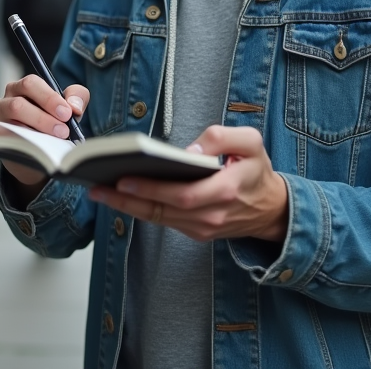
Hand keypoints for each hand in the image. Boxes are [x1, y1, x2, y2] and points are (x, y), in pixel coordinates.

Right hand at [0, 75, 88, 187]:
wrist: (40, 152)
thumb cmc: (53, 122)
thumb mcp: (69, 108)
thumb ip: (76, 98)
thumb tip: (74, 106)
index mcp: (25, 87)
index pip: (31, 84)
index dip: (49, 98)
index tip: (67, 113)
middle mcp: (7, 99)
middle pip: (18, 104)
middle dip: (43, 118)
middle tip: (63, 130)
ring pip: (10, 123)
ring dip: (34, 131)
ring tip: (54, 140)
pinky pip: (2, 136)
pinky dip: (21, 142)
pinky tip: (38, 148)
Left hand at [88, 125, 288, 242]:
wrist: (272, 209)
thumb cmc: (257, 171)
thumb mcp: (252, 142)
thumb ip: (222, 137)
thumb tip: (190, 149)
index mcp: (226, 191)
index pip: (182, 195)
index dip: (151, 190)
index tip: (124, 180)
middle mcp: (212, 215)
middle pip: (162, 211)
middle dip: (127, 199)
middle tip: (98, 187)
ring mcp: (203, 228)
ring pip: (159, 219)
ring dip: (127, 207)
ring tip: (100, 191)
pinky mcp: (196, 232)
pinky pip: (164, 221)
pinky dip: (141, 210)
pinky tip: (121, 197)